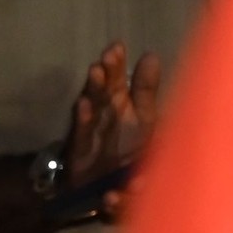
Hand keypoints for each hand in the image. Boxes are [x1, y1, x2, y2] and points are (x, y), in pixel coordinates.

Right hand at [58, 44, 164, 216]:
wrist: (106, 186)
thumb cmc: (128, 149)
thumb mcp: (144, 118)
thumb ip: (146, 89)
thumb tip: (150, 55)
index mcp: (123, 104)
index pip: (119, 80)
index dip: (118, 65)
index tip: (117, 46)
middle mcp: (106, 113)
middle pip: (106, 89)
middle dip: (107, 72)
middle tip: (109, 55)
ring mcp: (92, 130)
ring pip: (94, 106)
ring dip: (94, 89)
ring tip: (96, 72)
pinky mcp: (81, 148)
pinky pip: (84, 134)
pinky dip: (84, 120)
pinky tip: (84, 106)